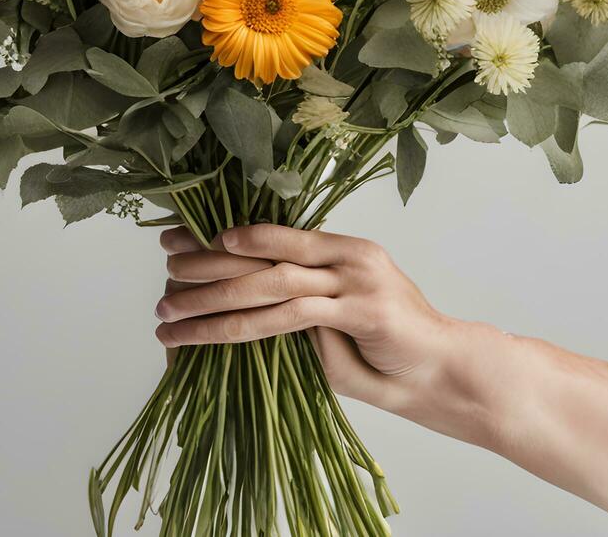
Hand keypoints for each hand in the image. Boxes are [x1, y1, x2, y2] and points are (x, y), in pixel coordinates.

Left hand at [154, 223, 464, 412]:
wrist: (445, 373)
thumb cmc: (389, 355)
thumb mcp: (334, 326)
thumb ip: (296, 310)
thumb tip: (238, 306)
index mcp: (340, 248)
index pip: (267, 234)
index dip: (216, 236)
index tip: (172, 240)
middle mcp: (348, 253)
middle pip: (261, 250)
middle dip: (204, 259)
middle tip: (162, 266)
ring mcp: (357, 278)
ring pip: (270, 280)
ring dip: (214, 297)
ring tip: (171, 311)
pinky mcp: (363, 308)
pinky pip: (294, 314)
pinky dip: (252, 314)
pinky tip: (219, 319)